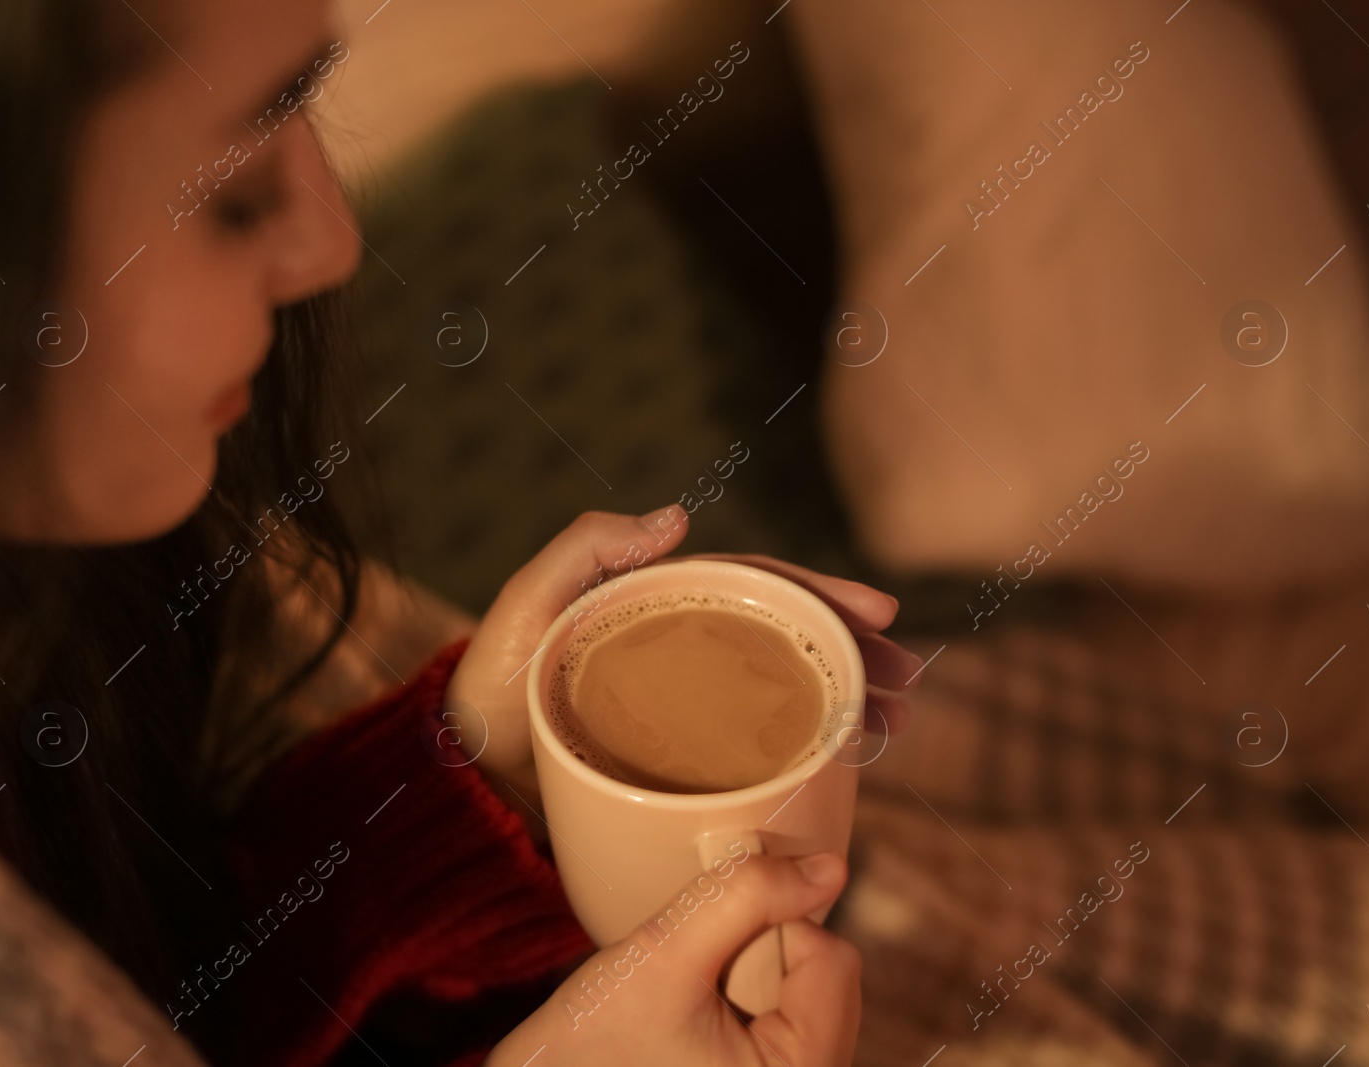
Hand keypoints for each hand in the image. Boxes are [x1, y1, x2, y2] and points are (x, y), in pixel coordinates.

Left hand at [446, 507, 925, 785]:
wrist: (462, 786)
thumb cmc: (486, 690)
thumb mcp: (524, 609)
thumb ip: (582, 552)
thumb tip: (675, 516)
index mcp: (659, 605)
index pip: (756, 588)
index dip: (821, 594)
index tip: (878, 612)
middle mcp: (682, 653)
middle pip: (786, 641)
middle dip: (853, 655)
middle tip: (907, 684)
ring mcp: (686, 712)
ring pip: (783, 695)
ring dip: (844, 703)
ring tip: (894, 725)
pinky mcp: (683, 771)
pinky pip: (760, 752)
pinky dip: (808, 754)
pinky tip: (846, 766)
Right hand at [487, 849, 859, 1066]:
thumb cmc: (591, 1045)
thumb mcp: (664, 955)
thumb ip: (744, 898)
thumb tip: (829, 867)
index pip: (832, 961)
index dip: (768, 929)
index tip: (705, 948)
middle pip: (829, 978)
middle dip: (763, 956)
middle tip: (696, 980)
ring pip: (810, 994)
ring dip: (755, 976)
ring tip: (694, 1000)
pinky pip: (790, 1021)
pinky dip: (749, 1000)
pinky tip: (700, 1016)